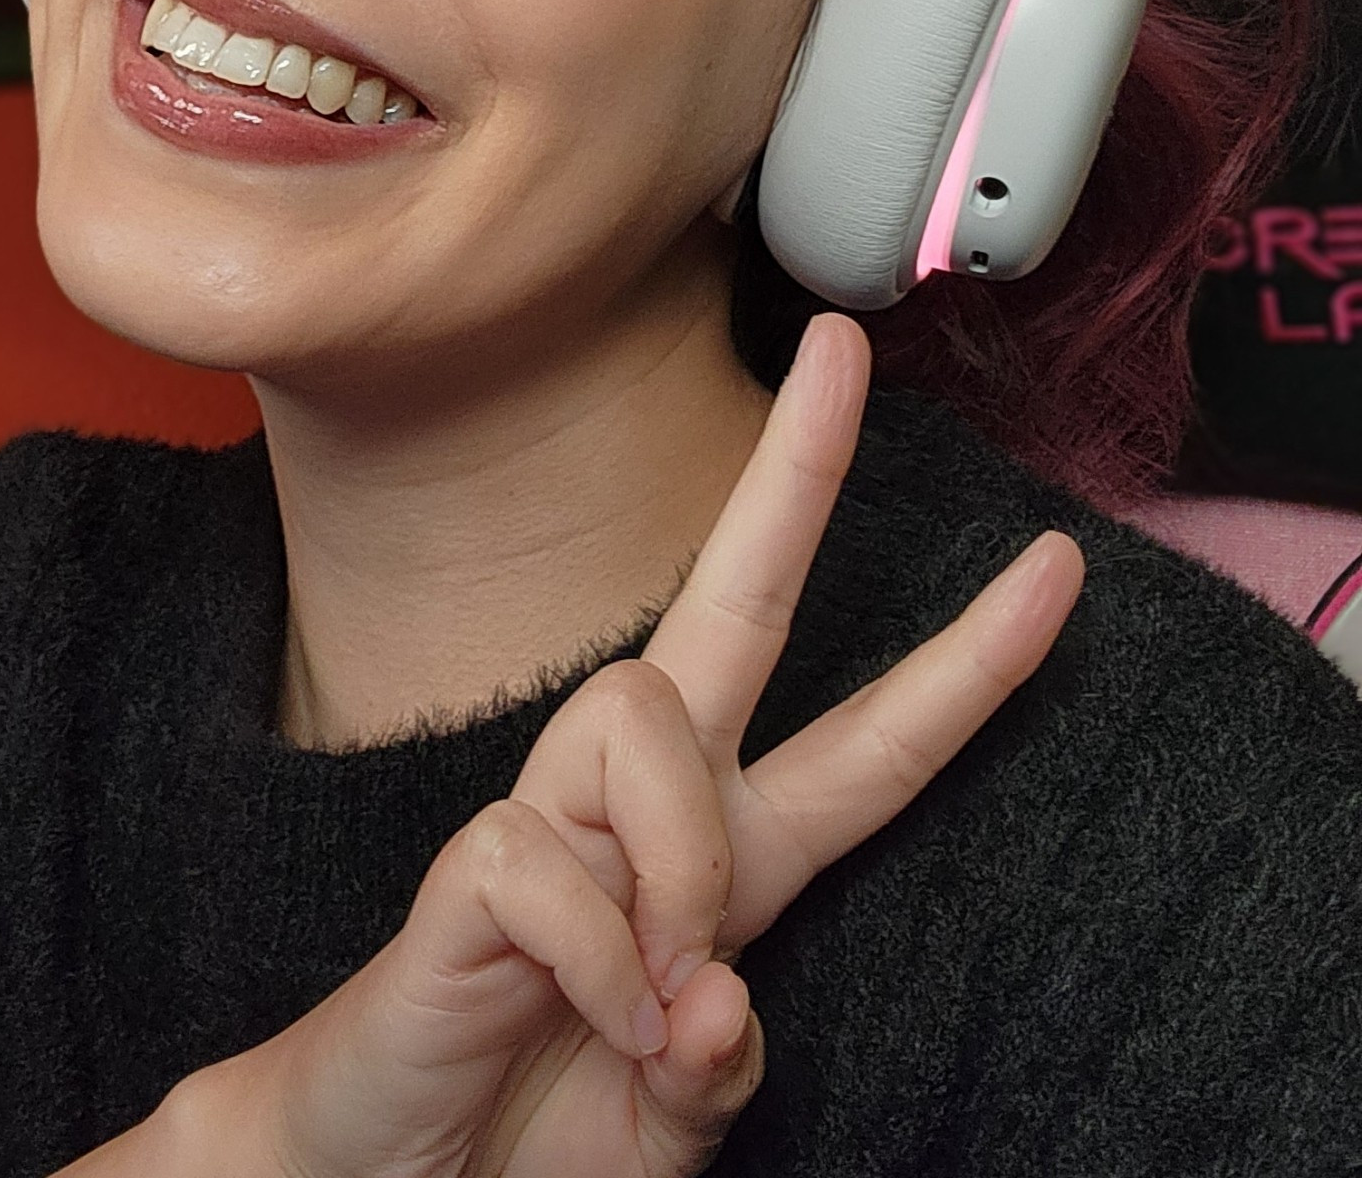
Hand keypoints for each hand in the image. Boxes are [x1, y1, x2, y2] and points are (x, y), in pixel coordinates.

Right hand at [178, 315, 1084, 1177]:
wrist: (392, 1167)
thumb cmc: (544, 1124)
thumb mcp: (683, 1115)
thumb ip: (721, 1061)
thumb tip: (713, 996)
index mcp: (729, 860)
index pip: (870, 745)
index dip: (970, 662)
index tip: (1055, 567)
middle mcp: (645, 811)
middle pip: (728, 603)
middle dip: (794, 474)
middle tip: (841, 352)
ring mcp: (555, 822)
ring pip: (643, 711)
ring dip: (679, 864)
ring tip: (666, 1000)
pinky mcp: (473, 865)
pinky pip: (552, 854)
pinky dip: (600, 961)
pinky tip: (588, 1015)